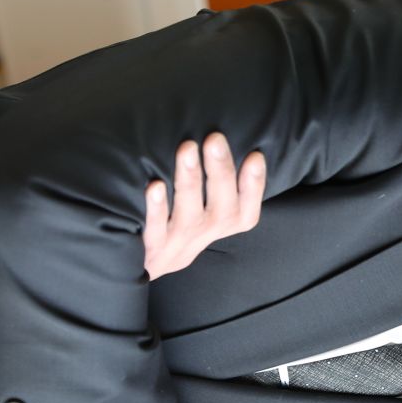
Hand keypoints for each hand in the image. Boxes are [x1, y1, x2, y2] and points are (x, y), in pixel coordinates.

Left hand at [142, 132, 264, 280]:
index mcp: (223, 224)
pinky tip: (155, 186)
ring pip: (190, 213)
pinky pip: (156, 228)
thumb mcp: (207, 211)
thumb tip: (221, 138)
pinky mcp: (152, 247)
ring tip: (187, 149)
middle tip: (215, 139)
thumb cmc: (180, 225)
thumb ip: (218, 183)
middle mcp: (206, 233)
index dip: (254, 186)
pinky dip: (157, 208)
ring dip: (190, 180)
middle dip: (221, 171)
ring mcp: (179, 242)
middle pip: (223, 208)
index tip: (255, 155)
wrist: (146, 265)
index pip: (247, 210)